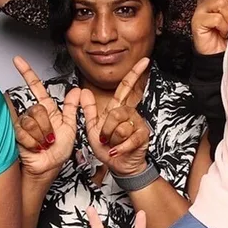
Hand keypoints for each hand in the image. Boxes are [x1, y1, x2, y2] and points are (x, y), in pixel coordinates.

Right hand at [12, 56, 79, 176]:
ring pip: (31, 121)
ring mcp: (24, 124)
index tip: (18, 60)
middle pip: (38, 108)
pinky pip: (24, 132)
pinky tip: (34, 147)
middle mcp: (34, 114)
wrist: (48, 167)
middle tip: (50, 138)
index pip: (36, 88)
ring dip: (41, 136)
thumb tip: (77, 90)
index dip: (27, 73)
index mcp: (47, 110)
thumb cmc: (58, 151)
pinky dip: (33, 142)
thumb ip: (73, 109)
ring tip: (43, 143)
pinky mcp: (16, 133)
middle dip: (47, 126)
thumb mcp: (70, 128)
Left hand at [81, 57, 151, 177]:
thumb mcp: (92, 129)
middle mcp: (129, 114)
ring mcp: (138, 124)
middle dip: (106, 130)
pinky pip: (128, 138)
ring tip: (114, 145)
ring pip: (121, 127)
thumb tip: (83, 92)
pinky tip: (118, 151)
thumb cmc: (108, 148)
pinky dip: (120, 148)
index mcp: (117, 110)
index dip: (134, 74)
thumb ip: (88, 110)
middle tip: (105, 139)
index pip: (125, 88)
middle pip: (116, 112)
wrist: (119, 166)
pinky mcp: (143, 136)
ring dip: (112, 140)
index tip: (144, 61)